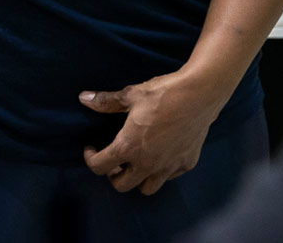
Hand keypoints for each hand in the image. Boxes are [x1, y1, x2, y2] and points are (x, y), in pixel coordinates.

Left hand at [79, 70, 225, 194]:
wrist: (199, 94)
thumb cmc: (163, 93)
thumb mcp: (131, 95)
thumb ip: (106, 101)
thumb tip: (83, 98)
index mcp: (129, 147)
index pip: (99, 166)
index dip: (90, 158)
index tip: (91, 149)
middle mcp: (147, 163)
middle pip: (122, 185)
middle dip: (113, 175)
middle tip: (114, 159)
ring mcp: (168, 167)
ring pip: (147, 188)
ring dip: (138, 179)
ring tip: (137, 162)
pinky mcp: (186, 164)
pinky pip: (169, 176)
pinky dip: (161, 171)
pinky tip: (160, 154)